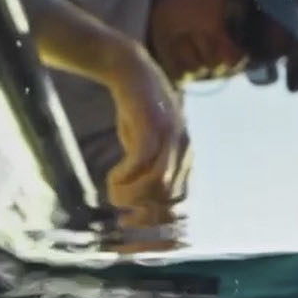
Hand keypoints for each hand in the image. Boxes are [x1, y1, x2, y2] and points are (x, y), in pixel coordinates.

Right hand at [103, 46, 186, 218]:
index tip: (133, 228)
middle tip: (121, 221)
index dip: (157, 221)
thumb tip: (137, 204)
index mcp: (185, 158)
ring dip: (132, 194)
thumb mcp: (145, 146)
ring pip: (157, 182)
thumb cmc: (135, 112)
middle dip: (143, 214)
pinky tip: (112, 176)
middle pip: (169, 197)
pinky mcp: (153, 125)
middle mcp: (184, 149)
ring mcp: (171, 137)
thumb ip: (148, 171)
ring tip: (112, 193)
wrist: (130, 69)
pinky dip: (125, 174)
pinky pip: (142, 161)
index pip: (180, 202)